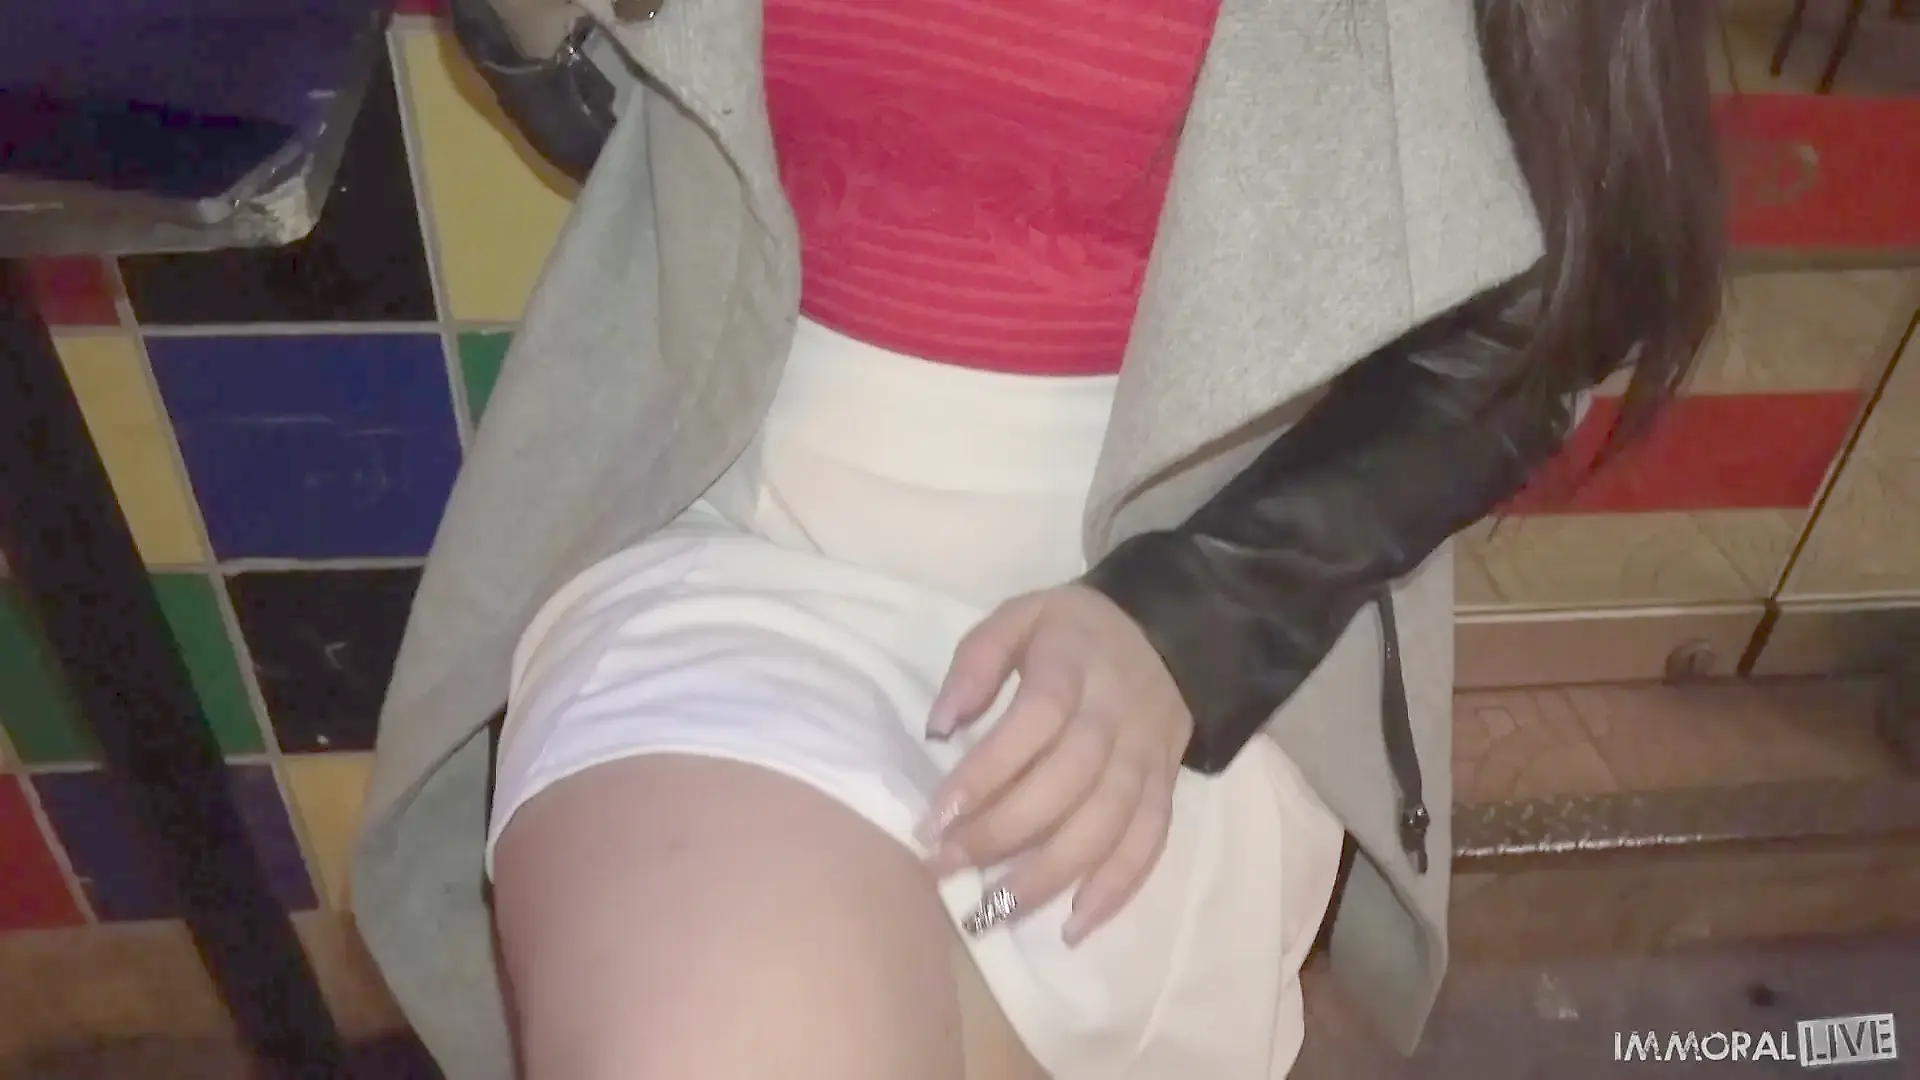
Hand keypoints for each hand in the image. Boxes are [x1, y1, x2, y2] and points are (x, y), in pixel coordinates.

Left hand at [918, 584, 1192, 944]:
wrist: (1170, 631)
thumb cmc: (1071, 632)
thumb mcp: (1018, 616)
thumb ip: (975, 662)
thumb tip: (939, 727)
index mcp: (1074, 665)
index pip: (1034, 721)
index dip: (987, 771)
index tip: (935, 815)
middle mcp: (1117, 715)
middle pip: (1070, 782)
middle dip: (1004, 832)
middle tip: (946, 865)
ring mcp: (1147, 756)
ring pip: (1108, 823)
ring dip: (1051, 874)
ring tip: (994, 911)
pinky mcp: (1165, 787)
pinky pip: (1149, 843)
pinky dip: (1117, 889)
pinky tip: (1075, 925)